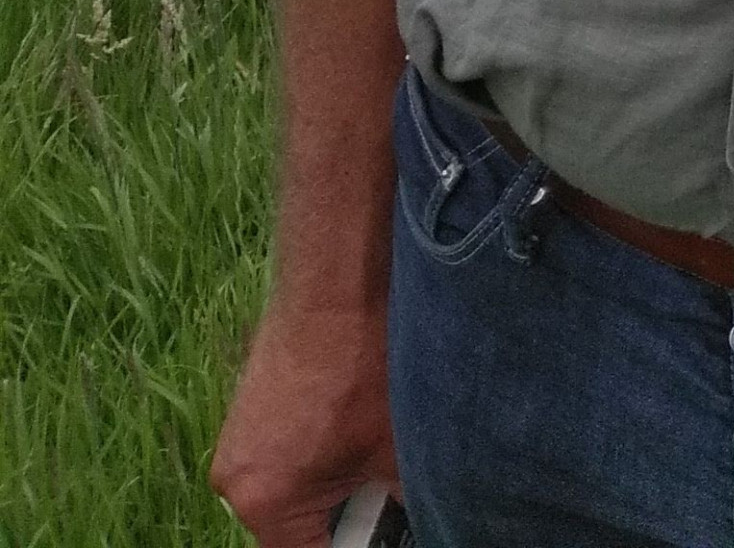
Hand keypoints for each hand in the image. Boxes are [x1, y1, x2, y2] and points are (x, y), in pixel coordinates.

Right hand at [209, 299, 397, 546]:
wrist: (338, 288)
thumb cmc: (365, 368)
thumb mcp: (396, 450)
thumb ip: (403, 501)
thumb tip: (424, 515)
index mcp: (263, 502)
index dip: (348, 546)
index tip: (379, 530)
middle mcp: (233, 480)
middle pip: (294, 526)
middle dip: (342, 513)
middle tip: (384, 487)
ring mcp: (235, 442)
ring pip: (290, 489)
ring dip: (331, 480)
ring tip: (369, 444)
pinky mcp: (247, 412)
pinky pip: (283, 453)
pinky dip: (318, 450)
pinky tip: (351, 419)